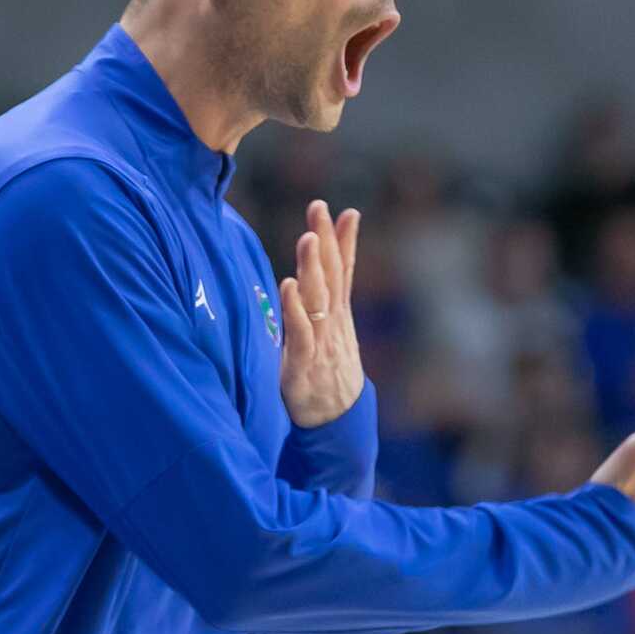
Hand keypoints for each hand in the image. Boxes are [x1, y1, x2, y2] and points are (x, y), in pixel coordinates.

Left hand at [278, 200, 364, 427]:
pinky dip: (296, 309)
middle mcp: (334, 324)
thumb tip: (313, 271)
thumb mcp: (333, 333)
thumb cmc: (329, 373)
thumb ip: (326, 302)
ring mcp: (322, 343)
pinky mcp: (304, 366)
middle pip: (332, 276)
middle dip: (327, 240)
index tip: (345, 211)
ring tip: (309, 237)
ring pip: (319, 299)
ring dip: (313, 267)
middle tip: (320, 208)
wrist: (339, 425)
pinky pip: (301, 334)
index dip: (344, 241)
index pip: (343, 271)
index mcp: (339, 314)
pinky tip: (289, 286)